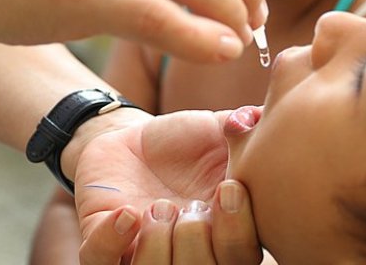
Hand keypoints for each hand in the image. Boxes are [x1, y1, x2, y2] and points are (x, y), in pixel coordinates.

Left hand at [70, 110, 260, 262]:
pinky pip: (101, 261)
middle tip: (188, 205)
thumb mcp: (220, 130)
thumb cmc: (185, 141)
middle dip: (196, 241)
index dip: (237, 234)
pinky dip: (113, 241)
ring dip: (158, 246)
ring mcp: (144, 250)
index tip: (227, 189)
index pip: (242, 257)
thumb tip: (264, 115)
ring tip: (156, 208)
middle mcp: (188, 250)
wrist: (132, 138)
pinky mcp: (103, 241)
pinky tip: (126, 214)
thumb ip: (248, 129)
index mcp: (224, 230)